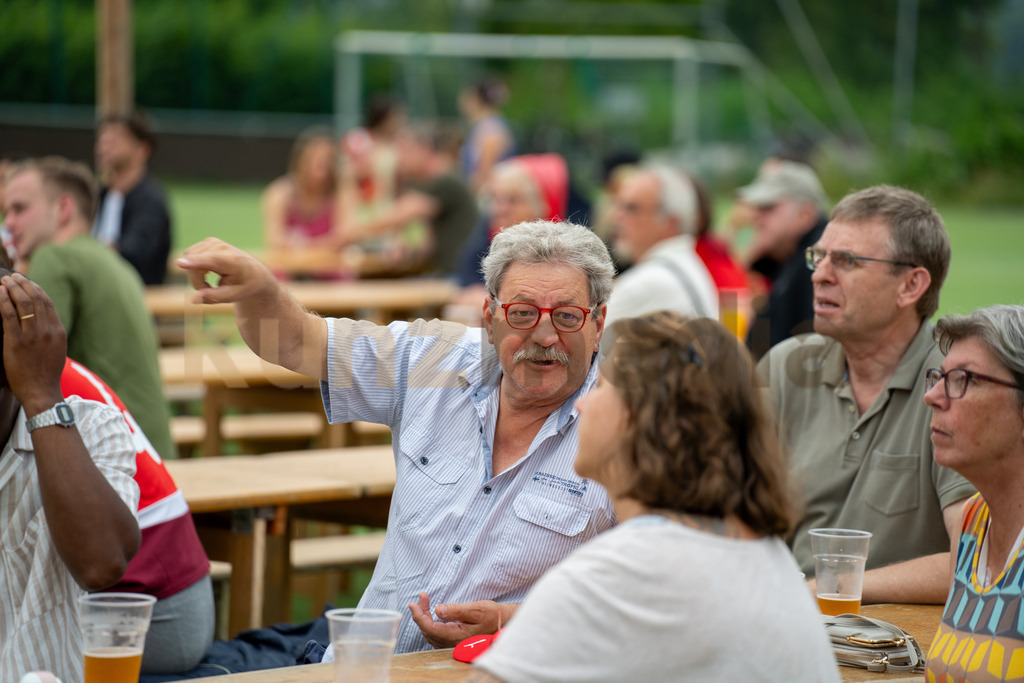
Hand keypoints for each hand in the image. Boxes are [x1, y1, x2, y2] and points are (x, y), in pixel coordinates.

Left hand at [0, 273, 65, 412]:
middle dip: (23, 284)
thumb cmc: (46, 374)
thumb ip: (50, 334)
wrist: (41, 391)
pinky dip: (3, 301)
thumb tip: (42, 320)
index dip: (35, 288)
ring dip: (12, 288)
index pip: (47, 302)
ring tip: (4, 281)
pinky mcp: (16, 342)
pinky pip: (9, 316)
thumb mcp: (56, 350)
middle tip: (12, 277)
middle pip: (36, 299)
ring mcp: (32, 336)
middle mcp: (47, 330)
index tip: (26, 281)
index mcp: (58, 331)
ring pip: (23, 303)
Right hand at [176, 238, 277, 304]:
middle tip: (210, 290)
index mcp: (232, 261)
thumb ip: (214, 297)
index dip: (194, 263)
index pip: (210, 260)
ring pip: (188, 260)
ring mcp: (213, 242)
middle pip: (193, 265)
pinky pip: (190, 257)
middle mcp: (221, 247)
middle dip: (196, 281)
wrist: (254, 273)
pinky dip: (196, 268)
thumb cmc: (245, 286)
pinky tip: (210, 273)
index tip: (179, 264)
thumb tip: (194, 299)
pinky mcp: (207, 242)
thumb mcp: (233, 296)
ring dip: (196, 276)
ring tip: (211, 283)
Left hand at [408, 592, 510, 649]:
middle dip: (421, 613)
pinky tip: (431, 612)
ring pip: (431, 632)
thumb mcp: (476, 610)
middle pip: (428, 630)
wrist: (504, 622)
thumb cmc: (492, 615)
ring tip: (424, 601)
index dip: (419, 617)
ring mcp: (453, 643)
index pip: (430, 629)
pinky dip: (430, 621)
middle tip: (421, 598)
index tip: (413, 604)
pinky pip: (436, 633)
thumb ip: (456, 610)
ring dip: (425, 617)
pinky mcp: (454, 639)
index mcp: (456, 636)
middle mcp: (452, 643)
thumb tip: (437, 609)